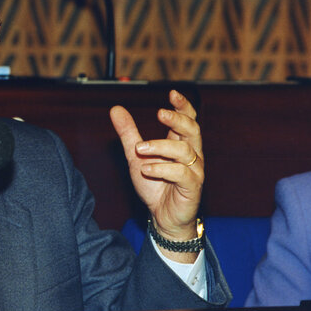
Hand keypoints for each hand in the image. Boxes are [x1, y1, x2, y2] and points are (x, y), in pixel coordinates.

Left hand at [110, 90, 203, 243]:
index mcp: (180, 143)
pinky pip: (181, 173)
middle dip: (177, 119)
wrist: (162, 217)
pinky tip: (145, 169)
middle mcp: (191, 154)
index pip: (188, 119)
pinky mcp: (192, 187)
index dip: (183, 106)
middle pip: (192, 129)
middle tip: (160, 113)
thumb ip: (128, 133)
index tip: (172, 93)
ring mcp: (194, 171)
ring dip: (160, 146)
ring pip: (184, 150)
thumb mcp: (136, 156)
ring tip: (139, 150)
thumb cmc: (154, 185)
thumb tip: (115, 109)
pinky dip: (162, 169)